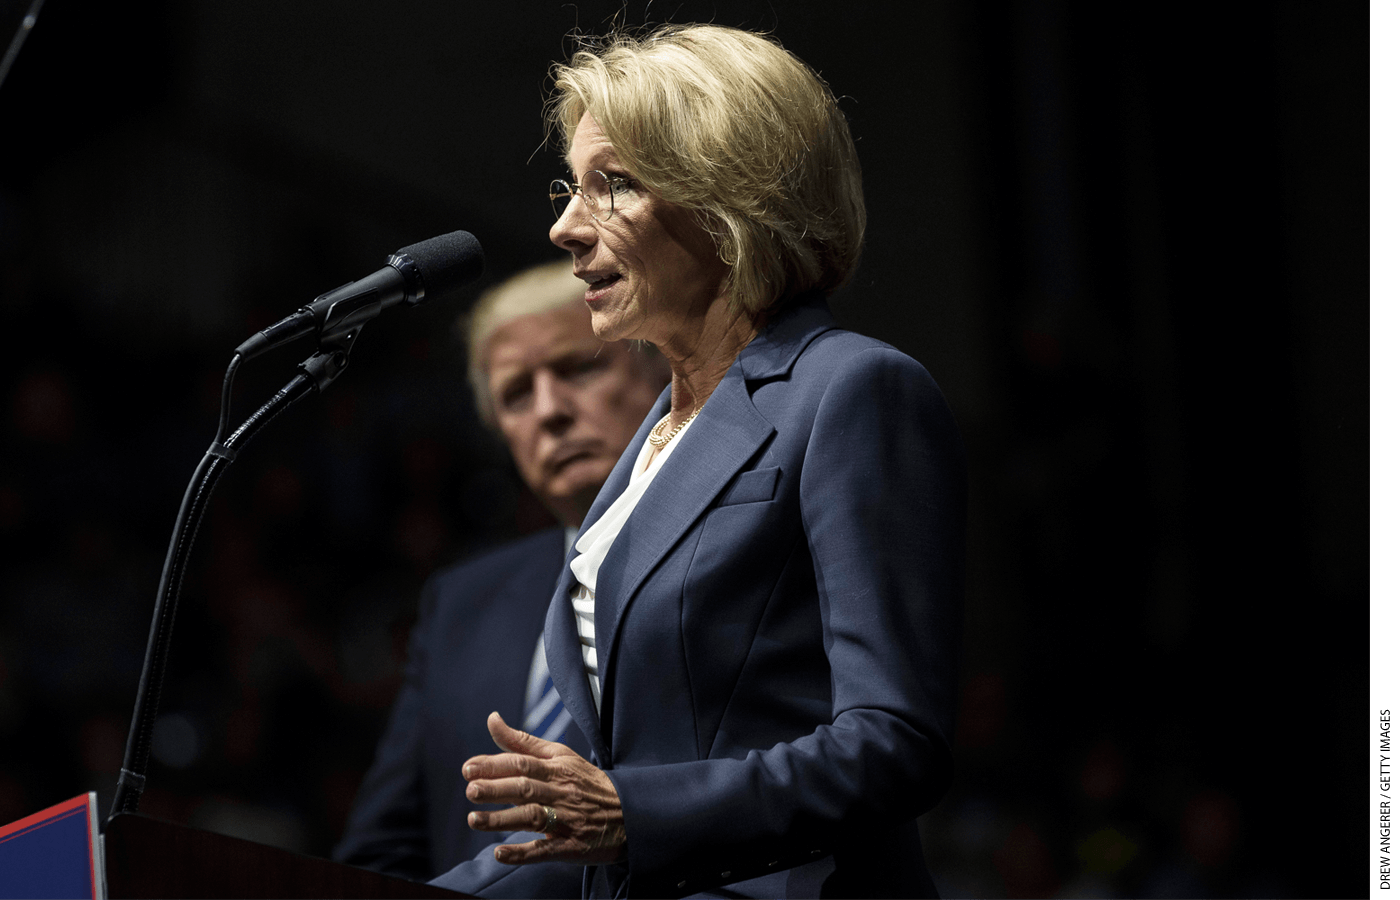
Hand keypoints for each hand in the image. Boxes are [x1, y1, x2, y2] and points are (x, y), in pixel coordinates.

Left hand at [463, 711, 625, 864]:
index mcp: (557, 768)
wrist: (630, 812)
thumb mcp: (560, 755)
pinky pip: (544, 850)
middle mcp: (561, 792)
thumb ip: (522, 742)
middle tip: (471, 790)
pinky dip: (522, 853)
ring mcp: (567, 820)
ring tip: (474, 820)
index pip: (522, 763)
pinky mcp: (570, 846)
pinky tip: (500, 853)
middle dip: (496, 789)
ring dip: (502, 820)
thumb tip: (491, 719)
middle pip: (525, 788)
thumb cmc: (586, 782)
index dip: (494, 766)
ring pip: (532, 817)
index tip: (469, 768)